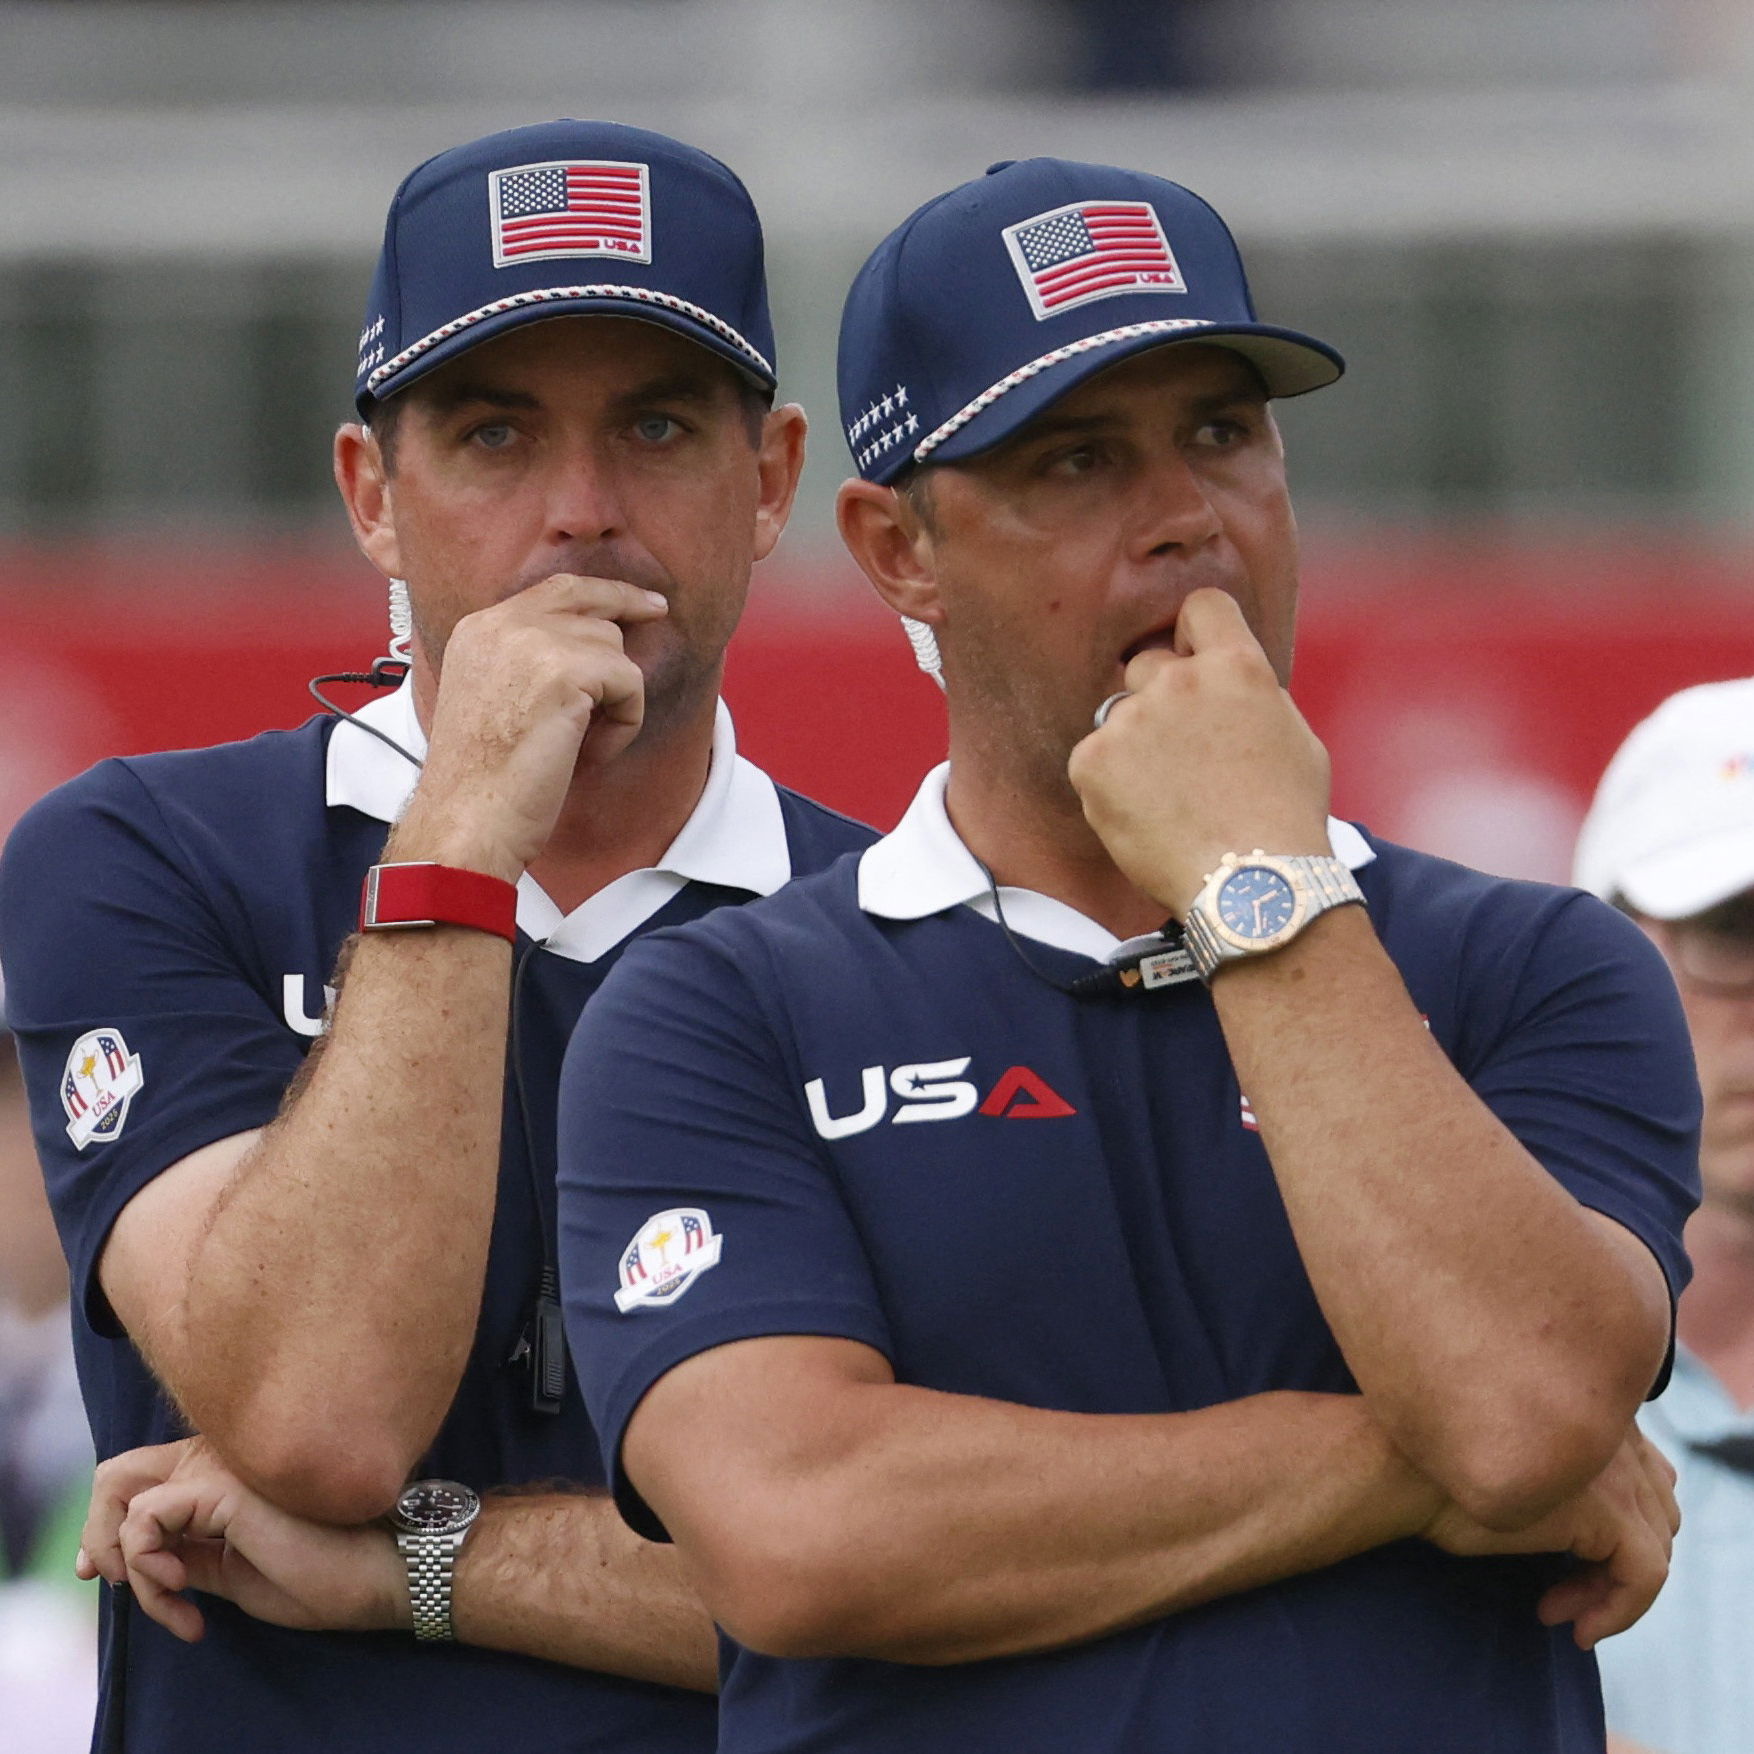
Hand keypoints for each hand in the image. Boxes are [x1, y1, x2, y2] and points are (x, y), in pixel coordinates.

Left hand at [78, 1437, 407, 1642]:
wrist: (377, 1573)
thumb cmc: (322, 1575)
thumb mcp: (234, 1570)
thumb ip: (189, 1552)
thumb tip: (133, 1562)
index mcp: (226, 1468)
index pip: (141, 1476)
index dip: (107, 1525)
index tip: (112, 1580)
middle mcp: (219, 1454)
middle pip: (116, 1475)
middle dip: (99, 1540)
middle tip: (120, 1587)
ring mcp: (221, 1465)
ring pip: (125, 1506)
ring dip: (136, 1574)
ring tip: (178, 1605)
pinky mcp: (221, 1487)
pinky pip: (144, 1523)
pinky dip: (148, 1569)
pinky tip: (185, 1591)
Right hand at [396, 573, 670, 879]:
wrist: (468, 818)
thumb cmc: (484, 781)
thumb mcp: (494, 699)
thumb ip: (527, 661)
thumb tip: (593, 642)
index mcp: (479, 629)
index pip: (554, 590)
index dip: (602, 592)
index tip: (639, 601)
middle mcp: (501, 624)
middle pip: (589, 603)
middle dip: (628, 608)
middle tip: (660, 611)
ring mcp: (531, 642)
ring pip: (613, 648)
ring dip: (614, 700)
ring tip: (582, 745)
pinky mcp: (565, 671)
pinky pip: (629, 682)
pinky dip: (624, 724)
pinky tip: (591, 755)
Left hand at [1067, 588, 1330, 916]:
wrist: (1253, 888)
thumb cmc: (1285, 821)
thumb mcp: (1294, 737)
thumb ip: (1251, 694)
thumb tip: (1229, 676)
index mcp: (1236, 667)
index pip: (1201, 606)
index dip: (1195, 633)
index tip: (1195, 662)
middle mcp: (1180, 681)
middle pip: (1148, 665)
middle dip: (1160, 700)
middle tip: (1183, 757)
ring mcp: (1131, 720)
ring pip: (1119, 716)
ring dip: (1134, 746)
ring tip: (1169, 799)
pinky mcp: (1092, 760)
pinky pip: (1092, 758)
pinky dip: (1108, 785)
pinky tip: (1145, 816)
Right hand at [1423, 1428, 1679, 1648]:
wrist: (1396, 1469)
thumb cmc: (1429, 1466)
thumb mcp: (1503, 1461)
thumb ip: (1550, 1469)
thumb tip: (1581, 1526)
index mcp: (1584, 1403)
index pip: (1644, 1473)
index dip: (1614, 1524)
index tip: (1562, 1555)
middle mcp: (1611, 1429)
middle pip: (1657, 1512)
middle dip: (1616, 1561)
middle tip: (1559, 1593)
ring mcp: (1615, 1469)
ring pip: (1654, 1549)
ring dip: (1610, 1590)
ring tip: (1560, 1610)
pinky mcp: (1611, 1513)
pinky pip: (1645, 1577)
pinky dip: (1618, 1611)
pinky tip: (1570, 1624)